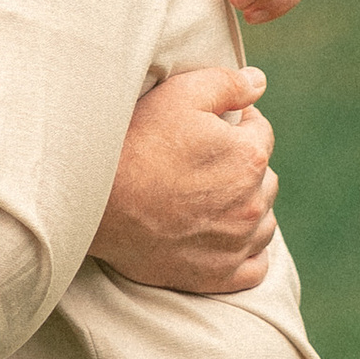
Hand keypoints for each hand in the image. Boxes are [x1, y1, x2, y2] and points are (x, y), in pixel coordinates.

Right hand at [90, 64, 276, 294]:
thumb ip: (227, 83)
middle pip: (265, 176)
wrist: (94, 202)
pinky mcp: (220, 276)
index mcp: (248, 157)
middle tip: (204, 160)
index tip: (209, 126)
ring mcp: (237, 244)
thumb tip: (259, 82)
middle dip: (243, 164)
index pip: (261, 131)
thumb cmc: (136, 142)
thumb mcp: (179, 95)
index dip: (237, 122)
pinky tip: (222, 235)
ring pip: (264, 220)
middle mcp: (252, 204)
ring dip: (248, 206)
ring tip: (211, 196)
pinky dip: (246, 250)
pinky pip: (255, 265)